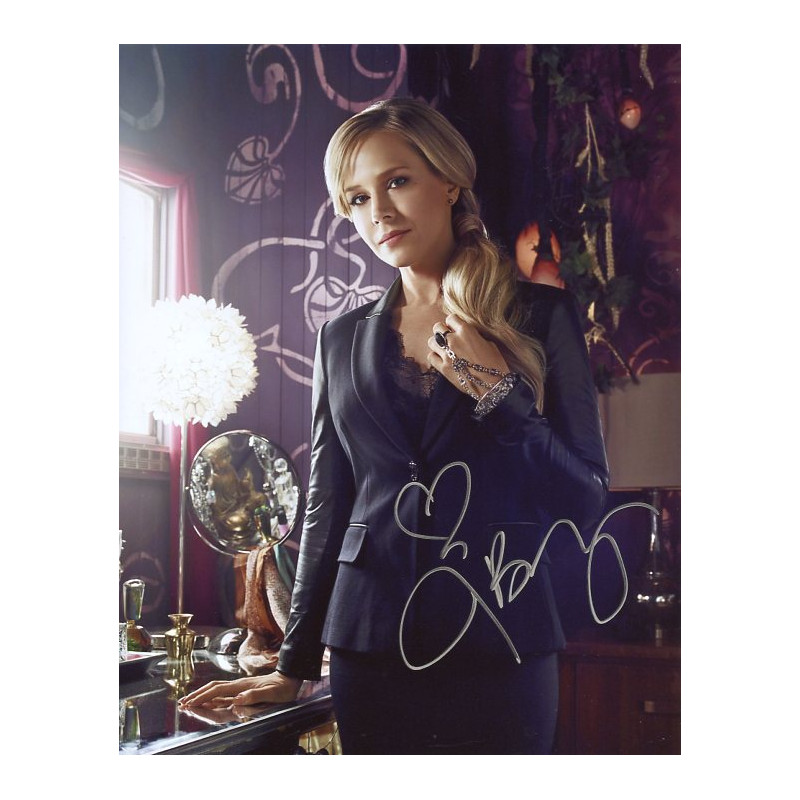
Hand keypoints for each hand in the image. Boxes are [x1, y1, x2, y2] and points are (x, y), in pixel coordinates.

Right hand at [178, 671, 302, 707]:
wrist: (289, 679)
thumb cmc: (281, 688)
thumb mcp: (271, 693)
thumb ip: (254, 696)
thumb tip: (236, 700)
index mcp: (241, 687)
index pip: (217, 691)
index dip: (202, 697)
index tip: (190, 703)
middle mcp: (237, 686)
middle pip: (212, 690)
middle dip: (197, 696)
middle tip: (182, 704)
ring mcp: (239, 688)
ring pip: (215, 692)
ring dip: (201, 697)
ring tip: (188, 703)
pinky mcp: (242, 691)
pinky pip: (222, 696)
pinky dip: (211, 699)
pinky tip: (206, 703)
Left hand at [427, 313, 509, 397]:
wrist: (493, 385)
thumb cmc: (495, 364)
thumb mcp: (489, 343)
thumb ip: (473, 336)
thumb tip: (465, 335)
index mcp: (466, 331)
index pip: (451, 318)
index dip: (453, 323)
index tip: (455, 328)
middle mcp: (454, 341)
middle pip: (437, 327)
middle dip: (442, 331)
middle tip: (448, 338)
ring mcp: (446, 355)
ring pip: (431, 341)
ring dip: (437, 343)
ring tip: (444, 348)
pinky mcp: (443, 368)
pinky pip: (431, 356)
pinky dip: (435, 356)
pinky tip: (442, 359)